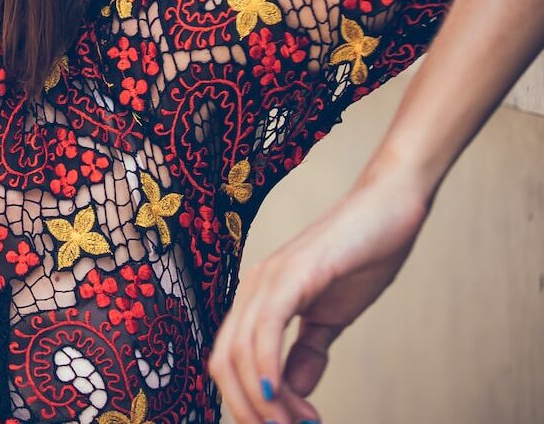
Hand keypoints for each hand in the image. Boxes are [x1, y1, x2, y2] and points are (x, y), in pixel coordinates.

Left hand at [207, 170, 432, 422]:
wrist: (390, 210)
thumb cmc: (362, 257)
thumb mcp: (330, 317)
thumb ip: (308, 352)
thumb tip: (291, 388)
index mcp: (257, 299)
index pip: (229, 361)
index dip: (246, 404)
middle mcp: (252, 288)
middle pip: (224, 363)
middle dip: (250, 410)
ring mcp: (268, 277)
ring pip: (241, 352)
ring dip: (266, 402)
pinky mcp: (293, 272)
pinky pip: (266, 327)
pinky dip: (267, 367)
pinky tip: (280, 393)